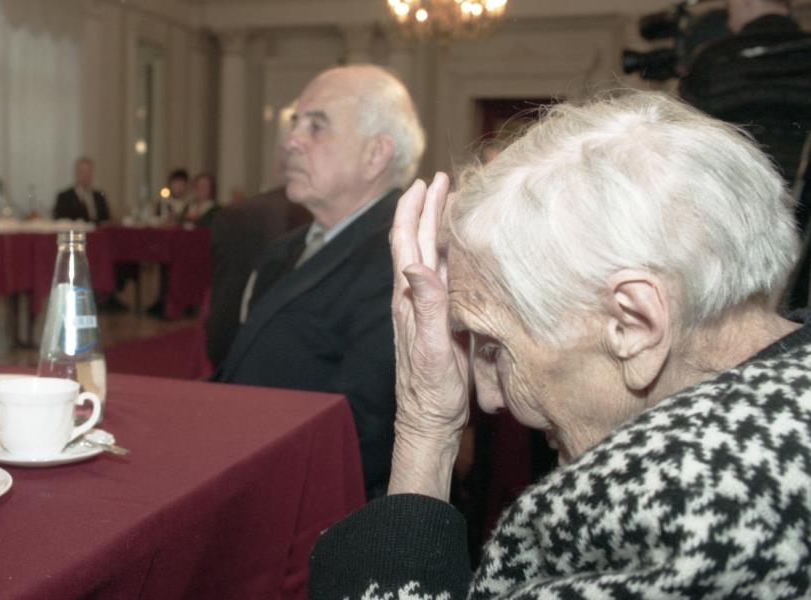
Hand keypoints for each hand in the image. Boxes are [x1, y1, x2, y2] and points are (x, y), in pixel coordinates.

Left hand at [388, 172, 469, 499]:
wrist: (430, 423)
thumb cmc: (430, 392)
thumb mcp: (430, 349)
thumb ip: (425, 307)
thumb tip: (415, 265)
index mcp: (408, 300)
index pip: (405, 244)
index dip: (412, 211)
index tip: (423, 182)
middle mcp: (414, 299)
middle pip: (417, 243)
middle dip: (426, 209)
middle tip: (439, 179)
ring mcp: (427, 310)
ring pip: (431, 258)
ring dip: (437, 227)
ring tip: (450, 202)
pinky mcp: (442, 322)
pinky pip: (445, 279)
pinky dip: (451, 255)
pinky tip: (460, 250)